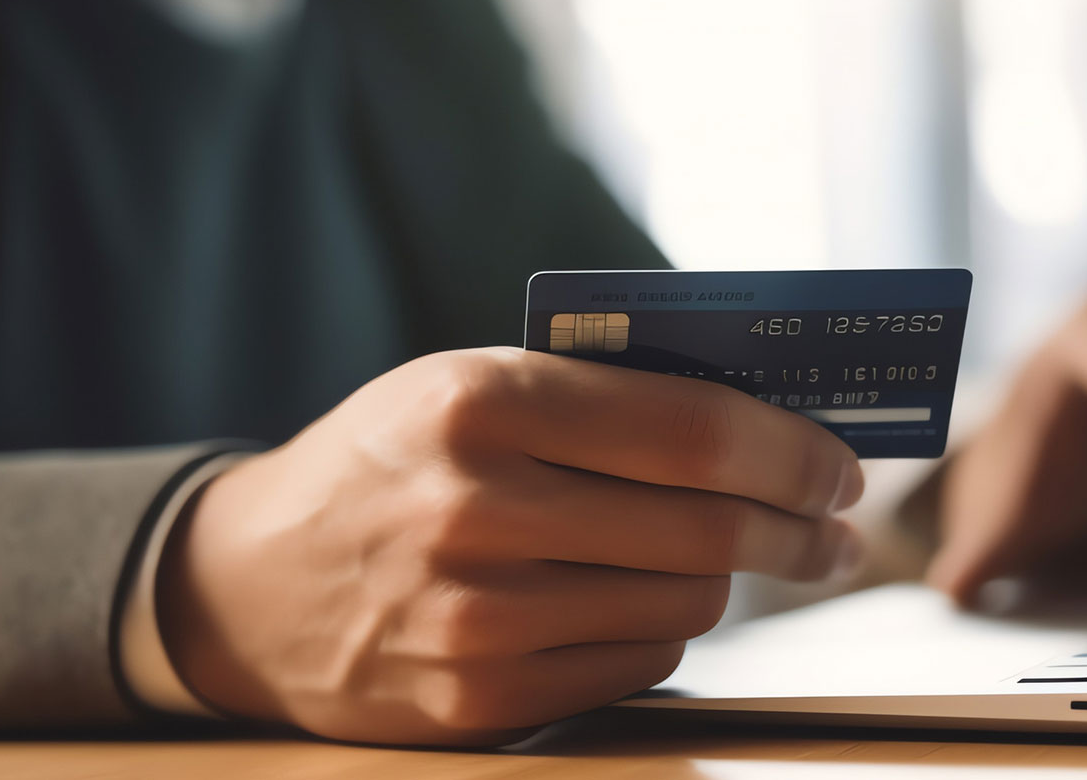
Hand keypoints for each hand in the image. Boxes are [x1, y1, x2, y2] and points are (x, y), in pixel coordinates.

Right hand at [156, 348, 862, 745]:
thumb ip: (598, 396)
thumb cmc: (384, 463)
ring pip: (683, 605)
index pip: (694, 431)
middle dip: (798, 529)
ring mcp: (477, 617)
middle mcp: (478, 510)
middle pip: (706, 529)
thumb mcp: (465, 386)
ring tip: (730, 556)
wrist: (247, 586)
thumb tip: (763, 422)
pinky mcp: (479, 700)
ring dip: (724, 578)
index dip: (791, 450)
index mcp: (482, 403)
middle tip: (834, 528)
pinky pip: (634, 666)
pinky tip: (644, 602)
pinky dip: (659, 630)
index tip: (838, 463)